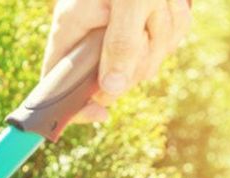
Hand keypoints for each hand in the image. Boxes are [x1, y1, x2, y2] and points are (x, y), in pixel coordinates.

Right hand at [44, 0, 192, 123]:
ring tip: (163, 2)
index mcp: (70, 29)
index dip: (74, 106)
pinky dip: (173, 28)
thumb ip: (121, 44)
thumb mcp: (131, 1)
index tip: (101, 115)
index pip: (56, 84)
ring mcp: (115, 33)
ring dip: (162, 36)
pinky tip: (170, 4)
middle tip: (151, 25)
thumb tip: (112, 92)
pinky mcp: (141, 27)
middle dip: (140, 58)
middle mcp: (88, 35)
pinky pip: (161, 46)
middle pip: (110, 79)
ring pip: (142, 63)